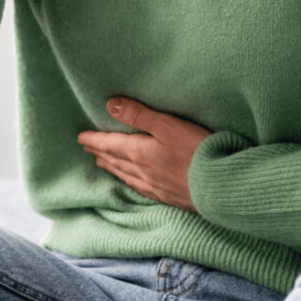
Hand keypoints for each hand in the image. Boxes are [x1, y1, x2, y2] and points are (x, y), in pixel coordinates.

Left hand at [77, 97, 212, 211]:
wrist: (219, 185)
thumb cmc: (196, 150)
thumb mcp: (167, 125)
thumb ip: (139, 115)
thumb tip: (110, 105)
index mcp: (139, 152)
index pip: (109, 145)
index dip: (94, 140)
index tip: (80, 137)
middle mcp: (142, 171)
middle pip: (114, 160)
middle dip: (100, 153)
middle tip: (88, 148)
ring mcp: (154, 186)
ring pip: (125, 175)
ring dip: (111, 167)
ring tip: (102, 163)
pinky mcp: (167, 196)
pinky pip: (139, 188)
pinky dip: (129, 181)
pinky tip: (131, 183)